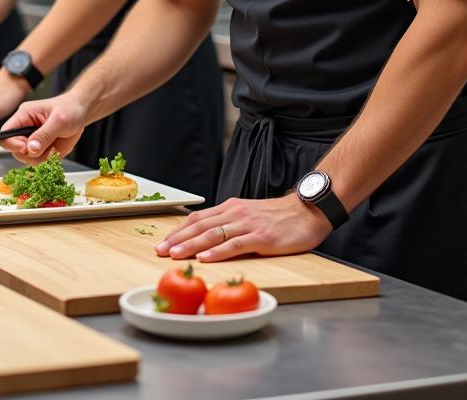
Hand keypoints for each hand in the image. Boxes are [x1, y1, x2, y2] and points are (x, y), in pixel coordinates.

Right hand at [0, 95, 87, 164]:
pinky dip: (47, 160)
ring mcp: (32, 140)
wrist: (81, 113)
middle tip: (46, 147)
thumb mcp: (59, 120)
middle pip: (14, 149)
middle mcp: (25, 129)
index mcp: (24, 116)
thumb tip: (31, 149)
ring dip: (40, 158)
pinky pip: (38, 161)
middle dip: (29, 153)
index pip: (6, 132)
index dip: (11, 143)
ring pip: (26, 158)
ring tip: (53, 147)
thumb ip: (44, 134)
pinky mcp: (41, 149)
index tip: (25, 148)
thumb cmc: (69, 109)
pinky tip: (55, 151)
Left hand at [154, 195, 331, 261]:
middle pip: (199, 226)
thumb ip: (229, 223)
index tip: (162, 241)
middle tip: (159, 251)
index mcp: (229, 208)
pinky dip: (217, 252)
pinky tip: (205, 258)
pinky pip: (235, 244)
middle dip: (177, 239)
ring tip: (174, 255)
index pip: (197, 218)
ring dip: (190, 245)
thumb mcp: (248, 215)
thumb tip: (207, 238)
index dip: (178, 231)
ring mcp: (247, 225)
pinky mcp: (261, 237)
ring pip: (212, 234)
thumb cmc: (278, 217)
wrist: (306, 211)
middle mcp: (234, 213)